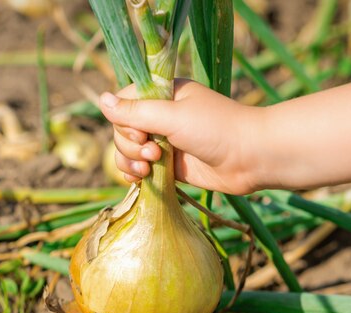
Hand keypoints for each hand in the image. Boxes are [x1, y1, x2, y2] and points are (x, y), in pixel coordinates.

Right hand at [99, 79, 261, 194]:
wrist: (250, 158)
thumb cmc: (215, 129)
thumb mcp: (172, 116)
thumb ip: (135, 111)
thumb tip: (100, 100)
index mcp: (163, 94)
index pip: (124, 102)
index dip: (123, 120)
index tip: (140, 131)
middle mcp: (161, 116)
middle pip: (122, 129)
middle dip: (129, 144)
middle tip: (153, 152)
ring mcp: (164, 142)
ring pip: (128, 151)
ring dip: (131, 161)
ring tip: (151, 168)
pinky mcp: (169, 166)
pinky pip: (140, 169)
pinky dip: (135, 174)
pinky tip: (140, 179)